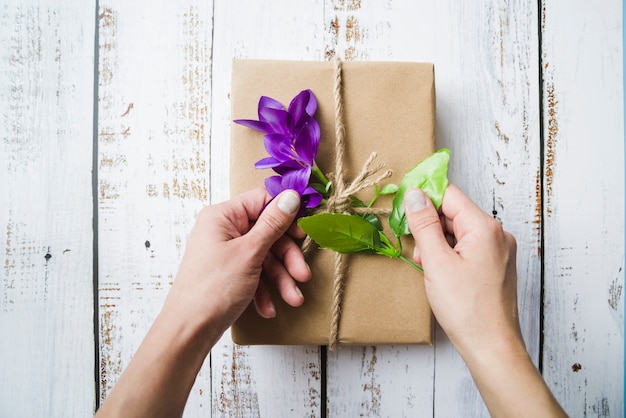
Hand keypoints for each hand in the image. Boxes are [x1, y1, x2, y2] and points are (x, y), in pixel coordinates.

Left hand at [162, 187, 310, 338]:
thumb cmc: (212, 289)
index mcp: (222, 216)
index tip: (303, 231)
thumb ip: (273, 224)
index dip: (285, 214)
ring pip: (264, 257)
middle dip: (287, 258)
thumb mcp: (250, 253)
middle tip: (302, 275)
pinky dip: (264, 290)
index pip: (262, 201)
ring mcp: (225, 252)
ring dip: (280, 278)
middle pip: (267, 232)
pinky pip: (253, 273)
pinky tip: (268, 308)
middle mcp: (222, 230)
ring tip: (293, 298)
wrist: (189, 331)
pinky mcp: (228, 273)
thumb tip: (292, 196)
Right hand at [404, 184, 520, 356]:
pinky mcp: (495, 266)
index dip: (424, 199)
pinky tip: (441, 273)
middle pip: (454, 213)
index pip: (449, 195)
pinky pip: (467, 248)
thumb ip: (424, 224)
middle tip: (417, 250)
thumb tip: (414, 195)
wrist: (491, 346)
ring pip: (459, 232)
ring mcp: (498, 251)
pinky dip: (450, 255)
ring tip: (429, 268)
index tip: (404, 209)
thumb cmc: (467, 308)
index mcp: (485, 227)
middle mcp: (497, 234)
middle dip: (430, 227)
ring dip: (438, 243)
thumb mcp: (436, 262)